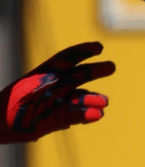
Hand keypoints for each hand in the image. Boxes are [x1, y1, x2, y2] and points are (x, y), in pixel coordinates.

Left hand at [0, 42, 114, 143]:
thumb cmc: (8, 106)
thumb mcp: (25, 92)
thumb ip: (42, 85)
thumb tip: (57, 80)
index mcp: (44, 75)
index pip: (66, 59)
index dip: (83, 51)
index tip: (99, 48)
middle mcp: (55, 86)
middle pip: (79, 75)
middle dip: (96, 71)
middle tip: (112, 67)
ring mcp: (59, 102)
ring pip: (80, 97)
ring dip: (93, 98)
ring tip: (104, 102)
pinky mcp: (60, 118)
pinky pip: (77, 115)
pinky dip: (87, 115)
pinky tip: (97, 115)